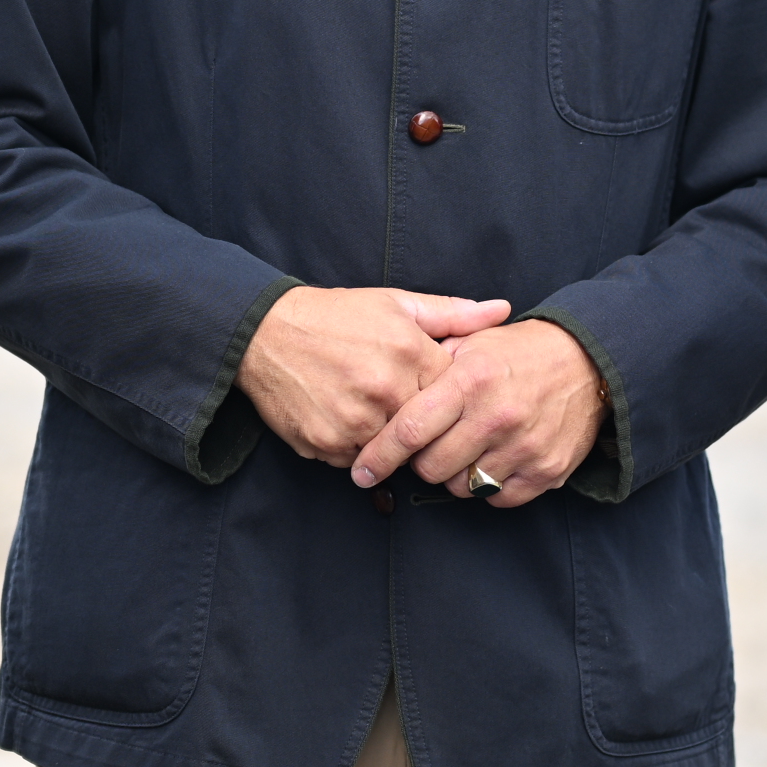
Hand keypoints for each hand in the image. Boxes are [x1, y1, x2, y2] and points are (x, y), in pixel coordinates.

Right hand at [240, 286, 510, 466]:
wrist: (265, 333)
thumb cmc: (336, 315)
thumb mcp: (396, 304)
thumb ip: (452, 314)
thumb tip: (501, 310)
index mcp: (409, 352)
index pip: (454, 394)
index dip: (447, 395)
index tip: (434, 390)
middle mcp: (385, 389)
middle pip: (427, 429)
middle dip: (423, 424)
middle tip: (402, 407)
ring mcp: (355, 421)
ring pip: (394, 451)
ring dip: (389, 440)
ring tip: (371, 411)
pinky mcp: (326, 444)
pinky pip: (358, 462)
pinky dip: (357, 449)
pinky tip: (347, 420)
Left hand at [351, 318, 606, 505]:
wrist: (590, 363)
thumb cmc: (522, 352)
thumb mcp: (475, 341)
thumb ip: (431, 363)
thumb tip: (389, 389)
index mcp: (472, 379)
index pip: (411, 429)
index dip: (380, 455)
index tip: (363, 471)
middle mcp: (497, 416)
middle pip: (431, 467)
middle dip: (421, 462)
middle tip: (430, 447)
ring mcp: (524, 447)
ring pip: (463, 488)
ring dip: (456, 475)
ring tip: (467, 449)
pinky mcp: (547, 471)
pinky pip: (498, 499)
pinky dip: (489, 487)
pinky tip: (493, 460)